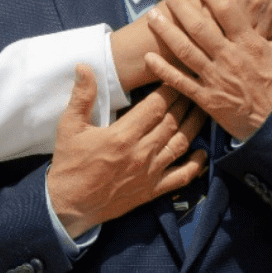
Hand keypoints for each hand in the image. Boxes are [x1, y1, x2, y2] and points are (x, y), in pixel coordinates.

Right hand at [46, 65, 207, 238]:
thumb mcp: (69, 126)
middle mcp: (141, 153)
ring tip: (202, 109)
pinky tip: (202, 153)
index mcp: (123, 135)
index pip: (155, 106)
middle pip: (172, 122)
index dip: (169, 89)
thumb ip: (82, 96)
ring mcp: (149, 173)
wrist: (69, 206)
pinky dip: (195, 165)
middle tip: (192, 86)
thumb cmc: (69, 163)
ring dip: (194, 126)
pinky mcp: (151, 191)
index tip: (175, 74)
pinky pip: (180, 177)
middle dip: (184, 101)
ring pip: (180, 144)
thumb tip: (83, 66)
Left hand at [145, 0, 271, 140]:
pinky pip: (180, 82)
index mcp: (249, 43)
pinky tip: (149, 58)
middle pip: (199, 26)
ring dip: (166, 32)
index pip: (227, 10)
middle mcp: (229, 57)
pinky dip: (163, 70)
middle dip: (181, 7)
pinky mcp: (206, 98)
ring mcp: (216, 78)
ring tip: (152, 16)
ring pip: (185, 50)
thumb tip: (271, 11)